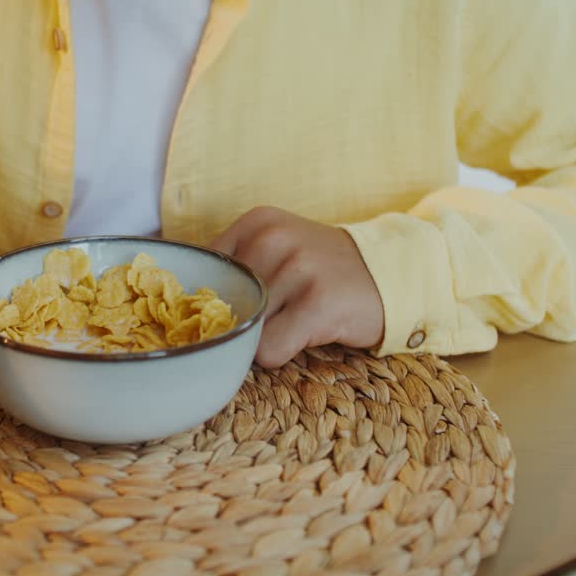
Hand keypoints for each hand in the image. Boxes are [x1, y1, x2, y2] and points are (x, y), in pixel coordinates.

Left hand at [212, 207, 384, 367]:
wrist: (391, 274)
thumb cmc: (325, 270)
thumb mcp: (279, 248)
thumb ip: (237, 267)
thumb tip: (184, 304)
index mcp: (257, 223)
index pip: (206, 274)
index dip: (217, 298)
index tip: (240, 304)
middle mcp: (273, 239)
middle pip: (225, 305)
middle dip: (245, 320)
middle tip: (281, 312)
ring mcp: (297, 269)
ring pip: (245, 330)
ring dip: (268, 336)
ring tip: (300, 318)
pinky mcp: (317, 303)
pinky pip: (269, 349)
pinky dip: (282, 352)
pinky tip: (308, 333)